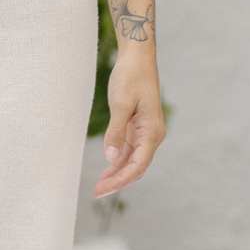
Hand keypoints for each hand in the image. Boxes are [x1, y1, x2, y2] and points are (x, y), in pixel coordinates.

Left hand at [94, 55, 164, 198]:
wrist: (137, 57)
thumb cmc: (131, 76)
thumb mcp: (120, 104)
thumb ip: (116, 133)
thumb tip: (111, 158)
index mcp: (152, 132)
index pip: (137, 165)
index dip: (120, 180)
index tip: (102, 189)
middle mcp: (152, 135)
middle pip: (136, 167)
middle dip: (118, 181)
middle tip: (96, 192)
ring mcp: (146, 132)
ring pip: (132, 160)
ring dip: (117, 173)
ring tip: (99, 185)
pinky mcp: (138, 127)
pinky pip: (129, 150)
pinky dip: (118, 161)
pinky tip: (107, 170)